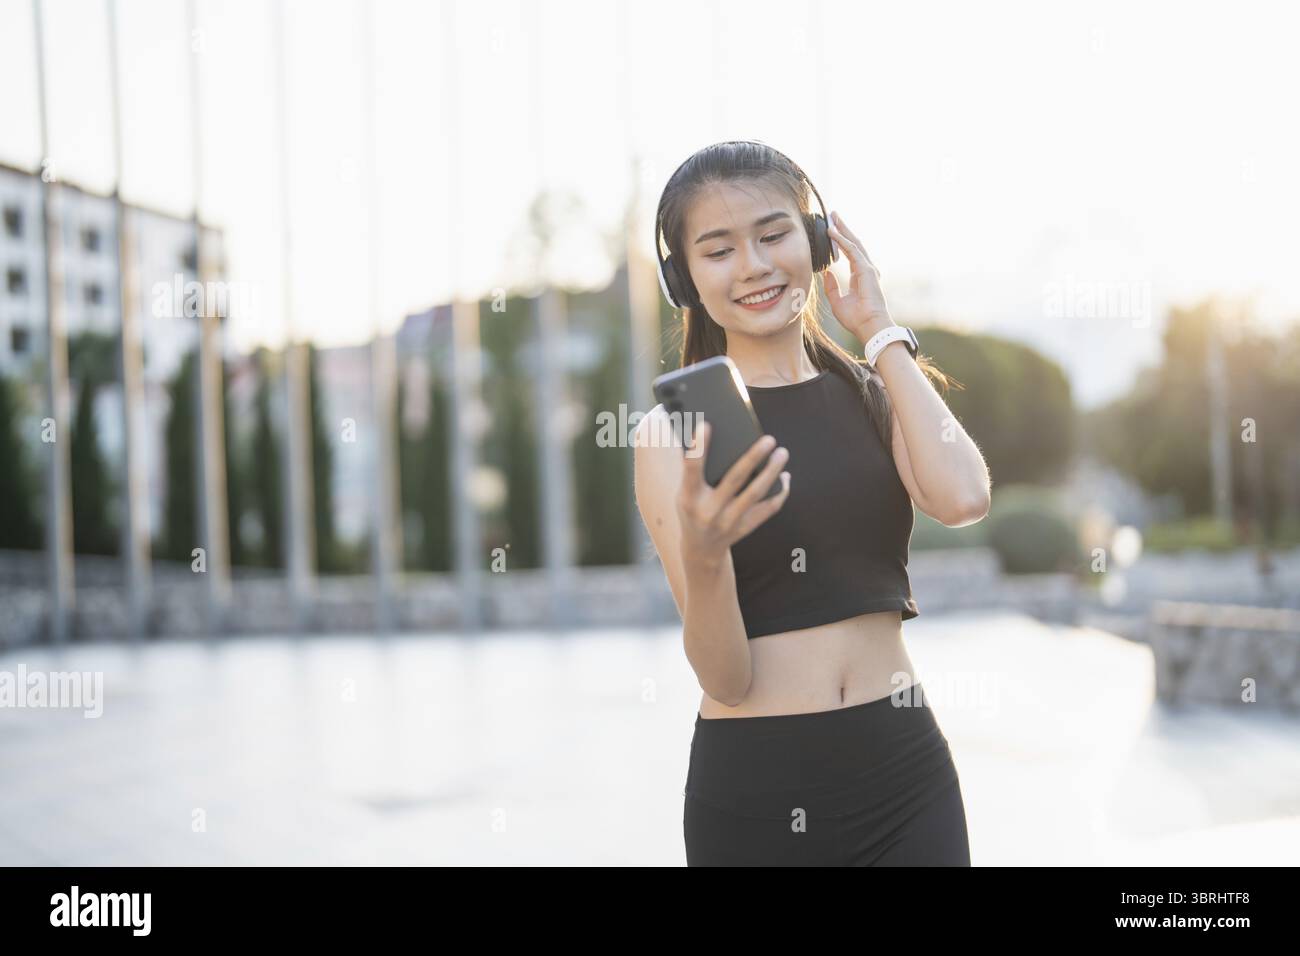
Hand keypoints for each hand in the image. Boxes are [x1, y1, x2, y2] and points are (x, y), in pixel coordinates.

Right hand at [676, 421, 790, 569]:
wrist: (700, 550)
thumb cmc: (691, 509)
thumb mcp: (683, 492)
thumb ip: (692, 469)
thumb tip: (703, 432)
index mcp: (688, 498)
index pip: (691, 470)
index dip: (698, 448)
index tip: (706, 425)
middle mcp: (708, 511)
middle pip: (734, 480)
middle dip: (753, 457)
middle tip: (768, 439)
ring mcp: (728, 522)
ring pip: (756, 493)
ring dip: (771, 472)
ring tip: (782, 453)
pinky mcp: (745, 528)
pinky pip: (767, 509)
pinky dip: (779, 492)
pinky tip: (785, 477)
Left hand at [823, 210, 895, 343]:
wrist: (868, 326)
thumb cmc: (856, 319)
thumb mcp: (838, 302)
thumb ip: (831, 287)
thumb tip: (826, 272)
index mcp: (860, 276)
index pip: (850, 253)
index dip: (841, 241)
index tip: (832, 230)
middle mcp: (866, 269)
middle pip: (853, 244)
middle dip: (843, 228)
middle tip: (833, 215)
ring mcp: (867, 268)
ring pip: (854, 243)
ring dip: (843, 229)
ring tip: (833, 216)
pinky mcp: (866, 270)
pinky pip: (852, 251)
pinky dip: (842, 240)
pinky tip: (832, 232)